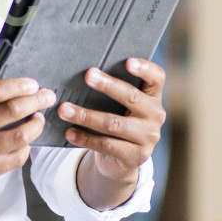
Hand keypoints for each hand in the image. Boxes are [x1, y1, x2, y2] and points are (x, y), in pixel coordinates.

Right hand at [0, 64, 56, 187]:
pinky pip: (15, 159)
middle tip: (48, 96)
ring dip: (36, 124)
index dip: (19, 85)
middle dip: (37, 100)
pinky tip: (25, 140)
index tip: (32, 84)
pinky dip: (26, 148)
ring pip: (20, 136)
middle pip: (13, 111)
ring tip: (38, 118)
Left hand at [64, 59, 164, 198]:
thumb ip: (113, 90)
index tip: (128, 61)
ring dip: (86, 116)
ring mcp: (147, 139)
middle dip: (108, 86)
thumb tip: (85, 74)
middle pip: (131, 97)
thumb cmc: (118, 120)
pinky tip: (70, 132)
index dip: (144, 68)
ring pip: (113, 124)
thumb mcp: (122, 105)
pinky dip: (85, 138)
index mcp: (153, 97)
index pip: (156, 78)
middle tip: (88, 75)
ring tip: (64, 109)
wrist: (121, 159)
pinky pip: (106, 145)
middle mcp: (155, 116)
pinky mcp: (134, 157)